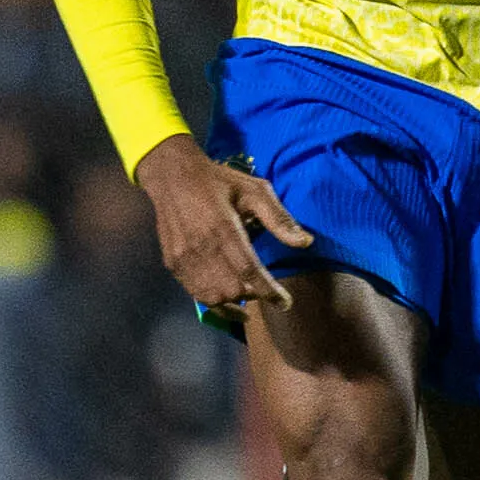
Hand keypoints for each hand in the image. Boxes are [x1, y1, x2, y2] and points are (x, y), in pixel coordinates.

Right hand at [134, 134, 307, 321]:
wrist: (172, 176)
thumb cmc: (219, 182)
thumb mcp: (255, 191)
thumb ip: (279, 218)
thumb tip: (306, 242)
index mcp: (224, 228)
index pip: (249, 270)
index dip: (269, 292)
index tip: (285, 303)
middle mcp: (201, 247)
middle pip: (231, 289)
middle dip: (253, 295)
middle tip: (263, 289)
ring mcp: (183, 258)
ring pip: (212, 297)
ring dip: (233, 302)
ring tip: (247, 294)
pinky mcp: (172, 263)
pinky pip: (195, 293)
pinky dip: (214, 300)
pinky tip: (226, 296)